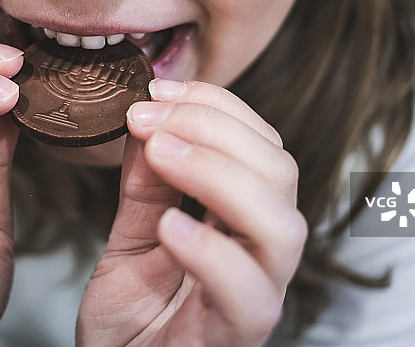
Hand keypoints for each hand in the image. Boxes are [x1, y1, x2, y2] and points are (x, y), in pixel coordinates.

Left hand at [77, 80, 306, 345]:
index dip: (217, 106)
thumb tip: (149, 118)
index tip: (157, 91)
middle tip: (148, 117)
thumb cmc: (133, 318)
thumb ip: (147, 184)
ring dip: (220, 174)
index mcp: (244, 221)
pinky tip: (169, 226)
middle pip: (280, 172)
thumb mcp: (133, 236)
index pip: (260, 145)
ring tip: (160, 152)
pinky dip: (212, 251)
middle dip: (215, 129)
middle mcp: (262, 253)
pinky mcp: (239, 338)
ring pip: (282, 226)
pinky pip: (250, 294)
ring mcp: (258, 296)